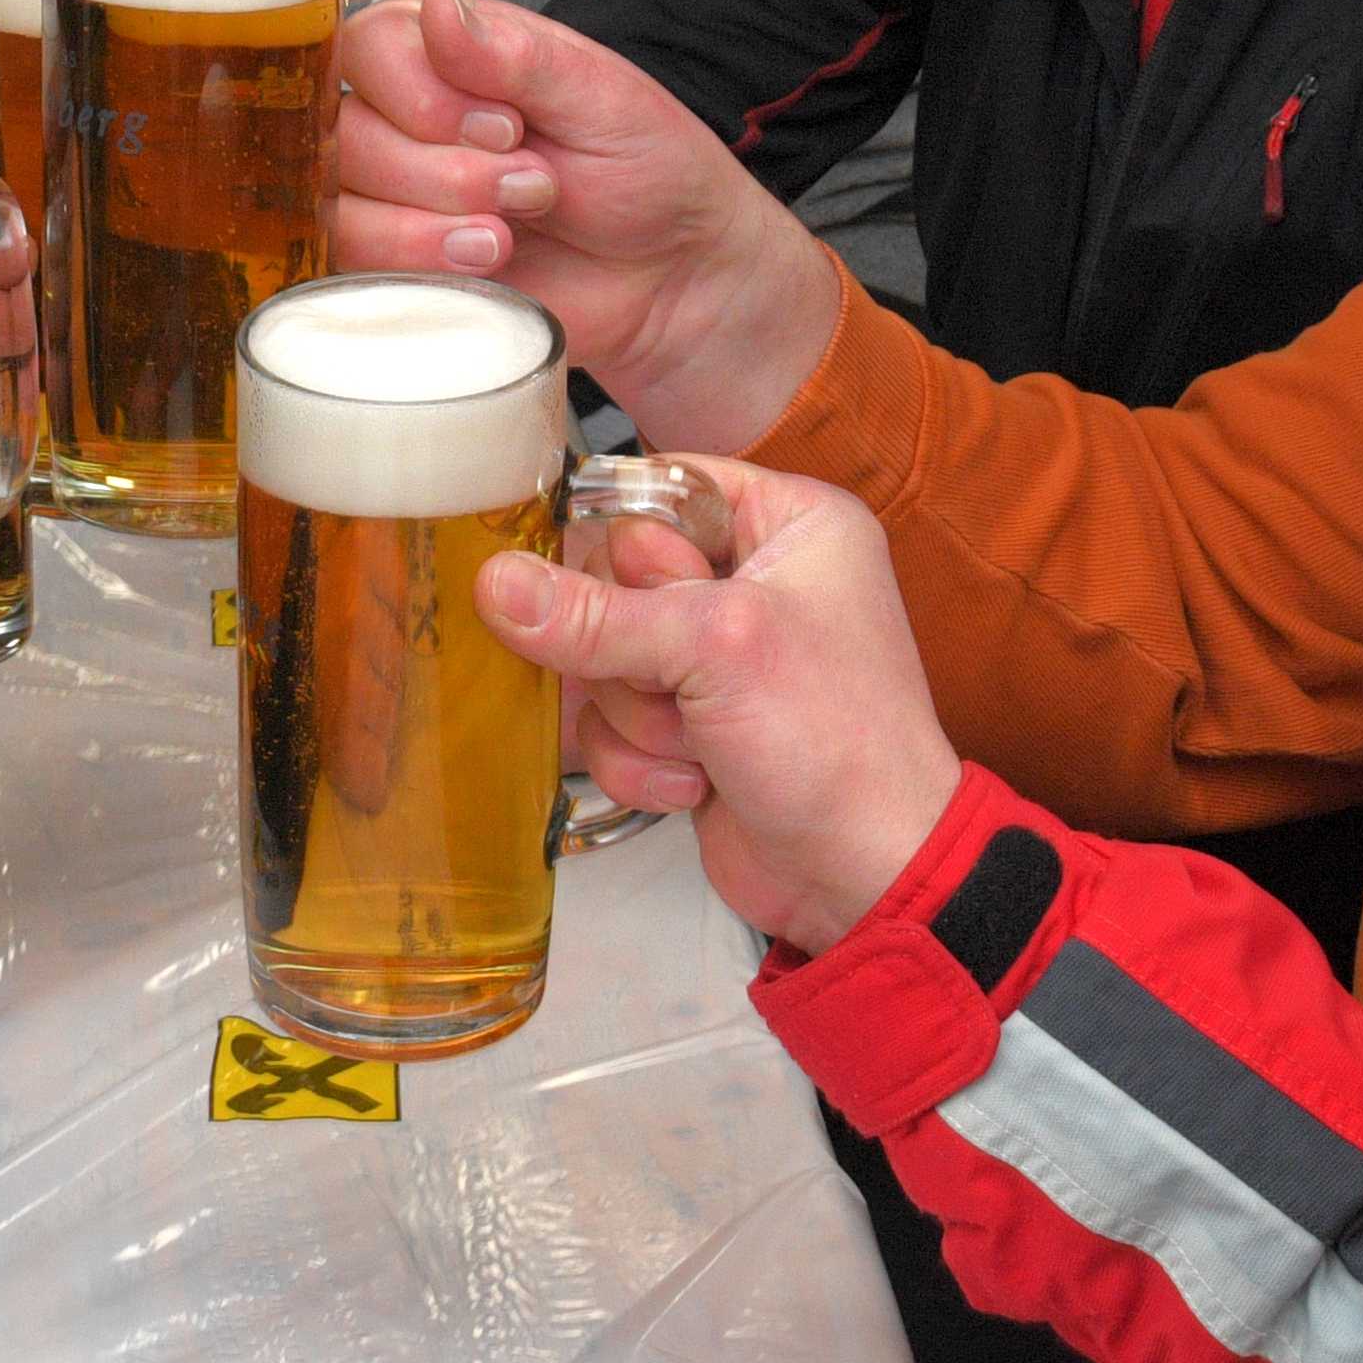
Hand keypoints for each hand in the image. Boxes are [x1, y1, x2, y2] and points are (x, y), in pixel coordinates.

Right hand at [331, 0, 843, 452]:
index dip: (419, 96)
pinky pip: (356, 270)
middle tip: (533, 186)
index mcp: (446, 55)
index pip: (364, 47)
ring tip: (509, 233)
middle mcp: (404, 120)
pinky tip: (487, 268)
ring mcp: (392, 198)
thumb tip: (436, 10)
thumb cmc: (647, 170)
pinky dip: (421, 270)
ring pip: (342, 205)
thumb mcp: (598, 96)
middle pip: (346, 133)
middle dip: (443, 172)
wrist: (675, 278)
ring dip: (429, 226)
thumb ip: (513, 56)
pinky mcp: (395, 270)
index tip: (506, 126)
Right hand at [468, 459, 965, 955]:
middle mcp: (752, 579)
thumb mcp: (716, 651)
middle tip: (688, 683)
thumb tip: (495, 581)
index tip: (629, 591)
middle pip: (613, 577)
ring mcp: (715, 658)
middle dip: (635, 651)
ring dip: (641, 716)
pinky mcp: (686, 724)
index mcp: (788, 522)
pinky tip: (697, 784)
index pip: (659, 484)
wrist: (867, 877)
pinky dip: (640, 760)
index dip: (625, 539)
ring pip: (603, 656)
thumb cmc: (841, 747)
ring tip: (706, 743)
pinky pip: (609, 721)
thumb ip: (597, 615)